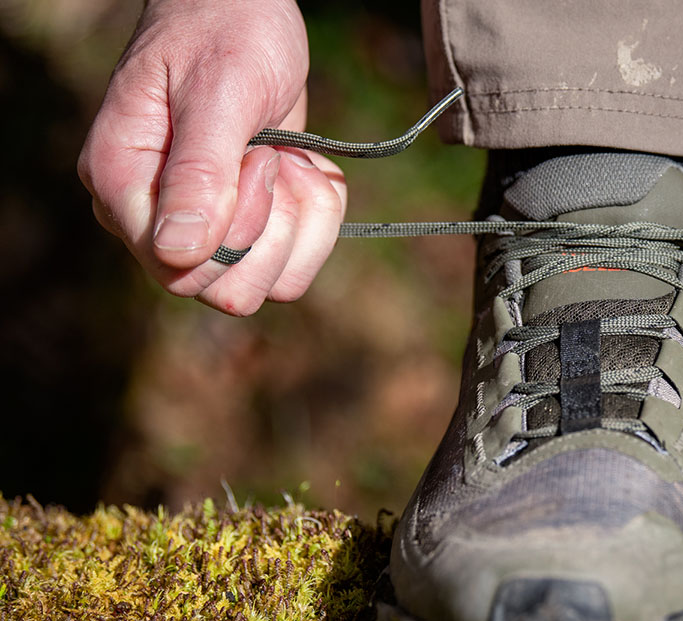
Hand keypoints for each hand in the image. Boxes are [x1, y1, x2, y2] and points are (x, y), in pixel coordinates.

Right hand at [78, 0, 346, 315]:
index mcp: (122, 184)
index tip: (250, 157)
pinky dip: (318, 218)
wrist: (249, 8)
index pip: (180, 270)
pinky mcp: (248, 227)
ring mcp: (204, 228)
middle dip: (271, 225)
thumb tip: (177, 253)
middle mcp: (155, 220)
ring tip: (285, 157)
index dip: (235, 229)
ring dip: (299, 220)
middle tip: (267, 154)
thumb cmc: (225, 32)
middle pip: (227, 289)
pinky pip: (296, 264)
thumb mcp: (219, 92)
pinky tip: (302, 169)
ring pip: (268, 283)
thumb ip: (199, 171)